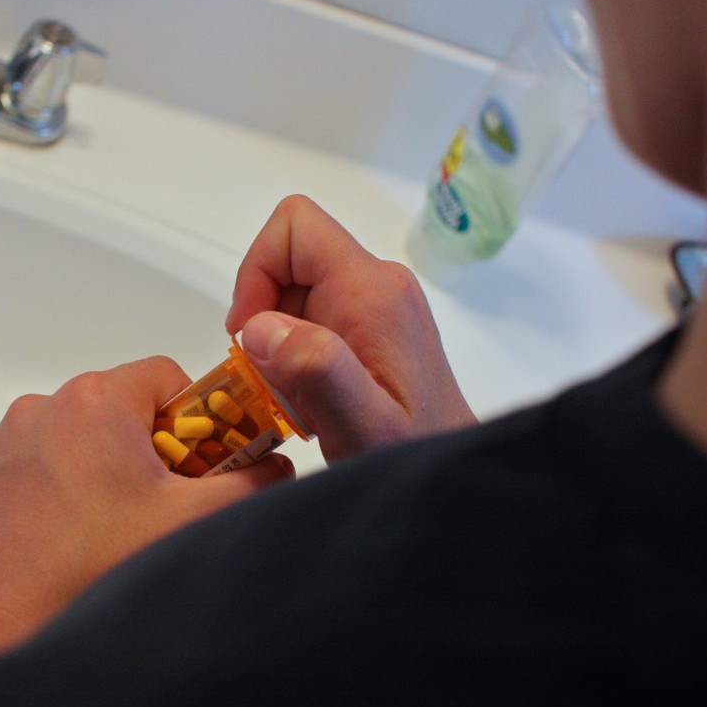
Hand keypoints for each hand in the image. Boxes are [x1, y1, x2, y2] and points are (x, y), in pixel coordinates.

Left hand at [0, 357, 292, 706]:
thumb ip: (255, 481)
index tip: (206, 466)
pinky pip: (33, 473)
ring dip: (102, 477)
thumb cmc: (94, 573)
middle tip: (165, 510)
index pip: (167, 379)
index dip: (198, 420)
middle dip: (151, 454)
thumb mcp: (197, 520)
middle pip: (120, 412)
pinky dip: (58, 499)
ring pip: (75, 444)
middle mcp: (36, 411)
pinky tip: (71, 548)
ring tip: (114, 537)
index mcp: (92, 401)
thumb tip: (274, 467)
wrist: (4, 636)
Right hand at [225, 196, 475, 462]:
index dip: (256, 273)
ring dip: (280, 348)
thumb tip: (260, 326)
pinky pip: (314, 321)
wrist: (456, 479)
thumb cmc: (413, 457)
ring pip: (296, 296)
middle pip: (289, 264)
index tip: (251, 338)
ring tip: (304, 402)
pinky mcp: (374, 328)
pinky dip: (297, 359)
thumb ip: (317, 370)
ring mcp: (378, 306)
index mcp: (373, 291)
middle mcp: (379, 285)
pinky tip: (316, 403)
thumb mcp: (362, 426)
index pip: (294, 228)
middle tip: (279, 385)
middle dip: (265, 323)